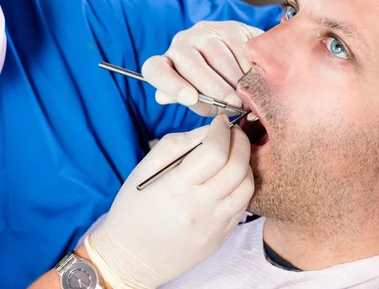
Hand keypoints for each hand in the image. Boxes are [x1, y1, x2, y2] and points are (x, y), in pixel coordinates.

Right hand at [86, 116, 253, 288]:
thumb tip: (207, 130)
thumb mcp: (144, 171)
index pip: (214, 152)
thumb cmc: (133, 210)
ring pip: (247, 186)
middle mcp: (198, 208)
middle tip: (232, 132)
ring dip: (245, 163)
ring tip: (233, 154)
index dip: (221, 131)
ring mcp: (214, 226)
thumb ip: (177, 145)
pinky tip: (228, 178)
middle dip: (240, 141)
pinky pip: (243, 205)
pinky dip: (241, 185)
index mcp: (175, 188)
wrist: (131, 257)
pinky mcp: (222, 237)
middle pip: (237, 167)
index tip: (219, 122)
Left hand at [142, 21, 262, 115]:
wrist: (240, 68)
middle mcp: (181, 43)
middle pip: (191, 62)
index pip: (154, 69)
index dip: (171, 84)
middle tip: (233, 103)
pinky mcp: (231, 27)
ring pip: (218, 55)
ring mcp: (205, 32)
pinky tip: (255, 79)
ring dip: (235, 79)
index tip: (190, 98)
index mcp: (166, 64)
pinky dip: (249, 67)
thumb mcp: (200, 101)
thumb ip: (188, 102)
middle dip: (214, 86)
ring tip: (246, 96)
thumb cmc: (213, 90)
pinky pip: (239, 47)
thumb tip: (162, 97)